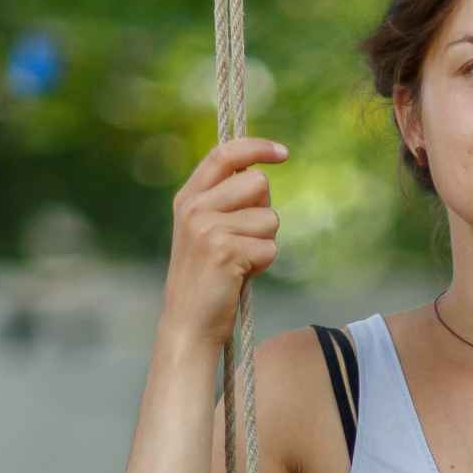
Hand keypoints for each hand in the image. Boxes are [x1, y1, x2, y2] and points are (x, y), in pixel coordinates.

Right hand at [163, 133, 289, 350]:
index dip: (256, 148)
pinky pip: (270, 248)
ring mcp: (207, 228)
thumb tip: (261, 177)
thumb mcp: (209, 232)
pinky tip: (242, 276)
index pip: (225, 155)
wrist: (189, 323)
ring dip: (265, 242)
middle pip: (257, 183)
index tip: (283, 153)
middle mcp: (194, 207)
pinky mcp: (224, 251)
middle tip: (246, 240)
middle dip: (264, 212)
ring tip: (241, 262)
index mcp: (189, 198)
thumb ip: (227, 203)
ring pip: (269, 218)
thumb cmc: (209, 279)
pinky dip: (264, 264)